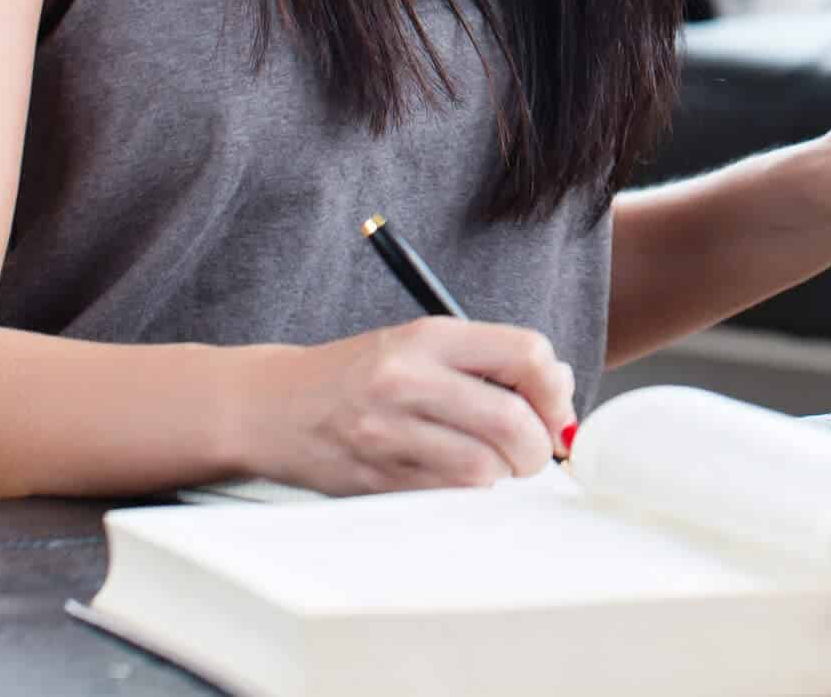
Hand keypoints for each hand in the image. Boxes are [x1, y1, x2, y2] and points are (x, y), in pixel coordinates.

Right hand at [236, 316, 577, 495]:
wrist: (270, 406)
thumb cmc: (359, 375)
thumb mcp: (419, 344)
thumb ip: (489, 360)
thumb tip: (560, 386)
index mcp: (428, 336)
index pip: (525, 353)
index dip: (556, 390)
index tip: (557, 411)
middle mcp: (407, 379)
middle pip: (512, 420)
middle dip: (539, 447)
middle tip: (535, 453)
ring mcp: (387, 432)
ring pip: (484, 468)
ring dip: (504, 475)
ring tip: (495, 466)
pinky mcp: (373, 478)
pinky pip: (446, 496)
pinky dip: (467, 493)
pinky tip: (459, 478)